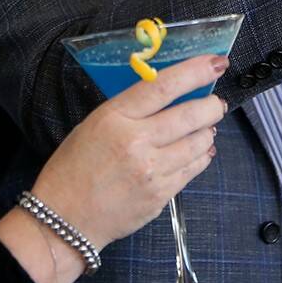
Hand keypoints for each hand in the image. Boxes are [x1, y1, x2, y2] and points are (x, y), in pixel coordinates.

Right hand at [30, 54, 226, 248]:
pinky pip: (193, 168)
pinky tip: (198, 150)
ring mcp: (151, 171)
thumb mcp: (97, 123)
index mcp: (116, 117)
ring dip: (207, 131)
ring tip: (204, 126)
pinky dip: (200, 155)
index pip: (164, 86)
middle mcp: (137, 142)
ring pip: (199, 142)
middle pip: (191, 115)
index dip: (195, 71)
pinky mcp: (161, 195)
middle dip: (212, 105)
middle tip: (216, 102)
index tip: (216, 63)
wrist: (65, 219)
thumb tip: (175, 93)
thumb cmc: (76, 165)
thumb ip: (134, 108)